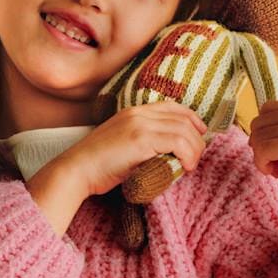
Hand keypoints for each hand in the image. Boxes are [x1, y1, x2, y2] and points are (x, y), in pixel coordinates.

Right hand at [55, 101, 207, 198]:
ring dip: (194, 149)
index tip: (200, 133)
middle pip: (182, 118)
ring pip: (184, 130)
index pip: (172, 106)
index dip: (191, 118)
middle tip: (196, 157)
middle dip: (196, 138)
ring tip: (190, 165)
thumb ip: (142, 140)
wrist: (76, 170)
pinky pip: (178, 142)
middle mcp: (138, 113)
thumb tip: (168, 152)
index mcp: (133, 112)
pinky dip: (188, 155)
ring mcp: (140, 125)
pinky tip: (185, 167)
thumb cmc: (98, 165)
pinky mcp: (141, 140)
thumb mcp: (122, 144)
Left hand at [248, 99, 277, 199]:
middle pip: (258, 123)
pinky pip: (261, 150)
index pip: (266, 109)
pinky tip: (277, 174)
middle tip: (276, 164)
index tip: (277, 151)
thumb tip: (259, 136)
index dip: (266, 131)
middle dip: (261, 144)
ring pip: (256, 137)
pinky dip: (262, 164)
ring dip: (262, 156)